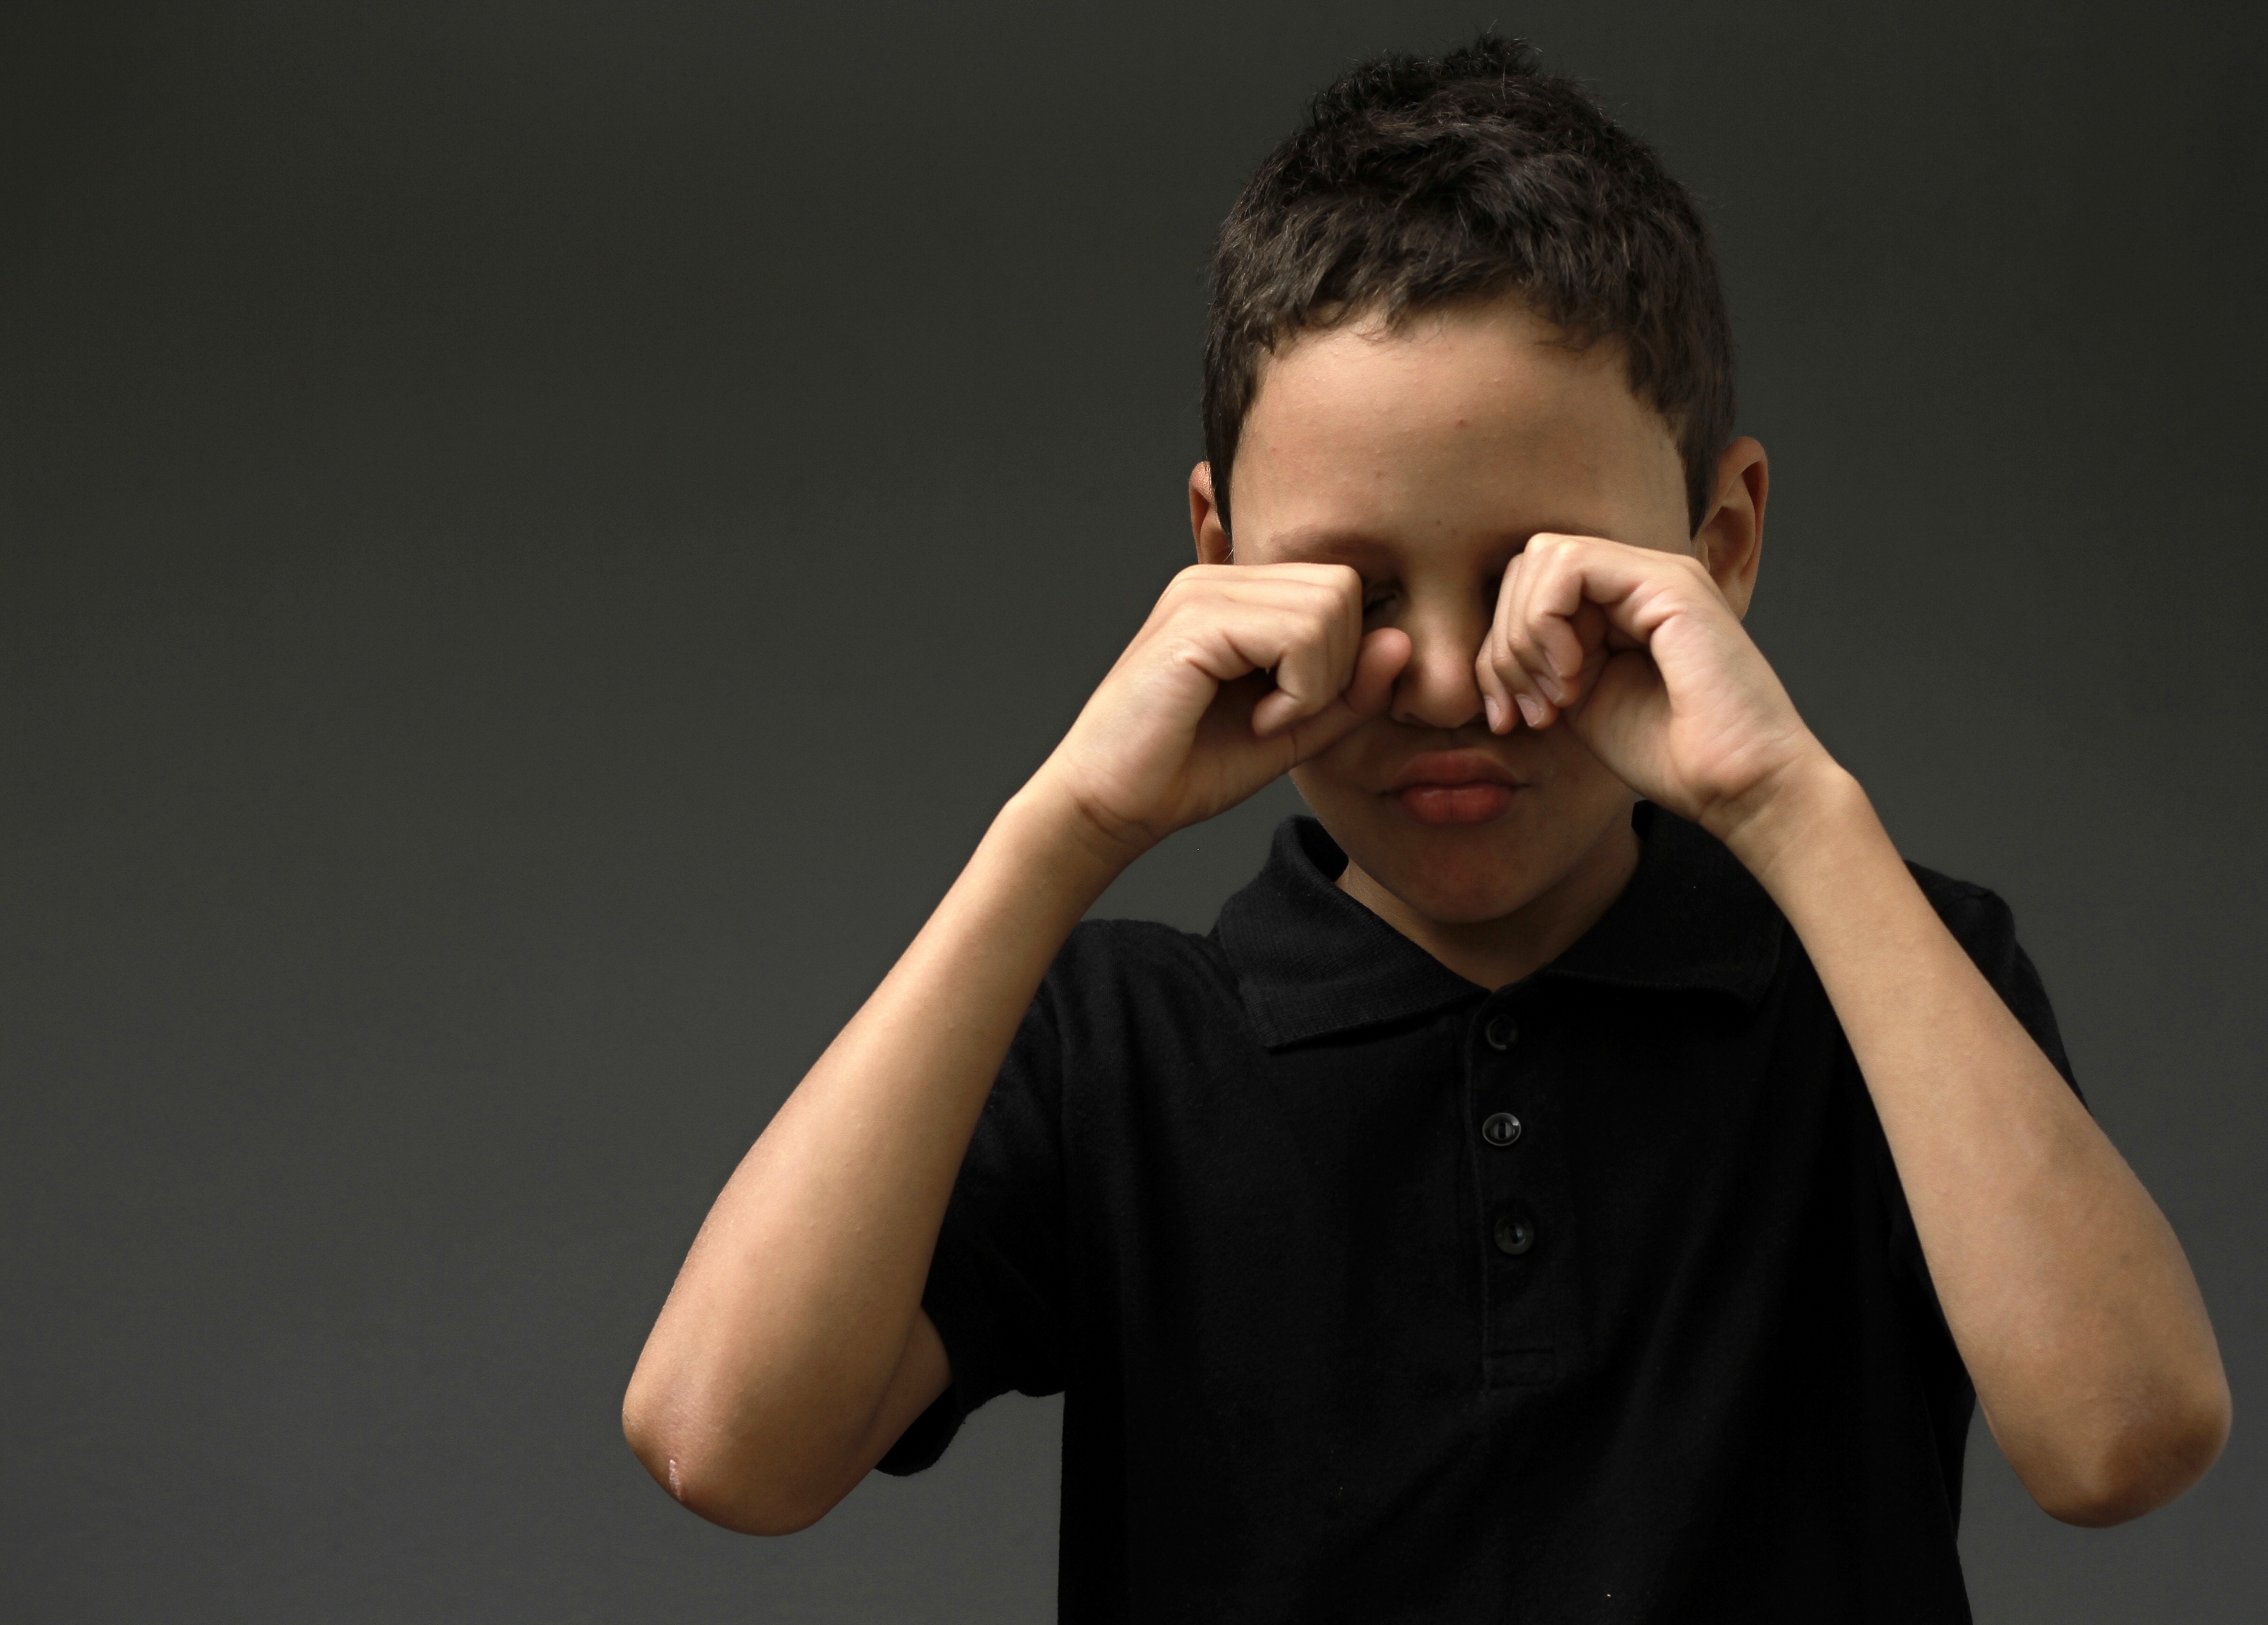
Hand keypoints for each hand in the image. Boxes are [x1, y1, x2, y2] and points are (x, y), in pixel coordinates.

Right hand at [1031, 563, 1410, 858]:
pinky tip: (1256, 721)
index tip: (1298, 707)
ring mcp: (1202, 592)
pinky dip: (1297, 693)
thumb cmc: (1189, 769)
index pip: (1340, 586)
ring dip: (1317, 682)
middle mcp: (1218, 577)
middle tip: (1285, 715)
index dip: (1345, 656)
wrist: (1109, 806)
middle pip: (1343, 586)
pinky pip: (1298, 635)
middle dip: (1337, 666)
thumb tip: (1402, 640)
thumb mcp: (1295, 729)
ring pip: (1329, 606)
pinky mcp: (1194, 622)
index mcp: (1236, 591)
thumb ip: (1351, 688)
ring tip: (1267, 718)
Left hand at [1474, 534, 1828, 838]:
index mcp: (1618, 609)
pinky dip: (1548, 622)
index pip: (1526, 593)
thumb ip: (1542, 664)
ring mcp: (1657, 575)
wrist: (1740, 786)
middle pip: (1526, 569)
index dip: (1498, 653)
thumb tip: (1491, 654)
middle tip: (1533, 709)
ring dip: (1526, 635)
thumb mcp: (1581, 703)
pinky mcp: (1669, 581)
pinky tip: (1575, 676)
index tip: (1511, 718)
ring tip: (1558, 696)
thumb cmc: (1671, 756)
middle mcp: (1638, 582)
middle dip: (1505, 645)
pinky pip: (1570, 565)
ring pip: (1543, 558)